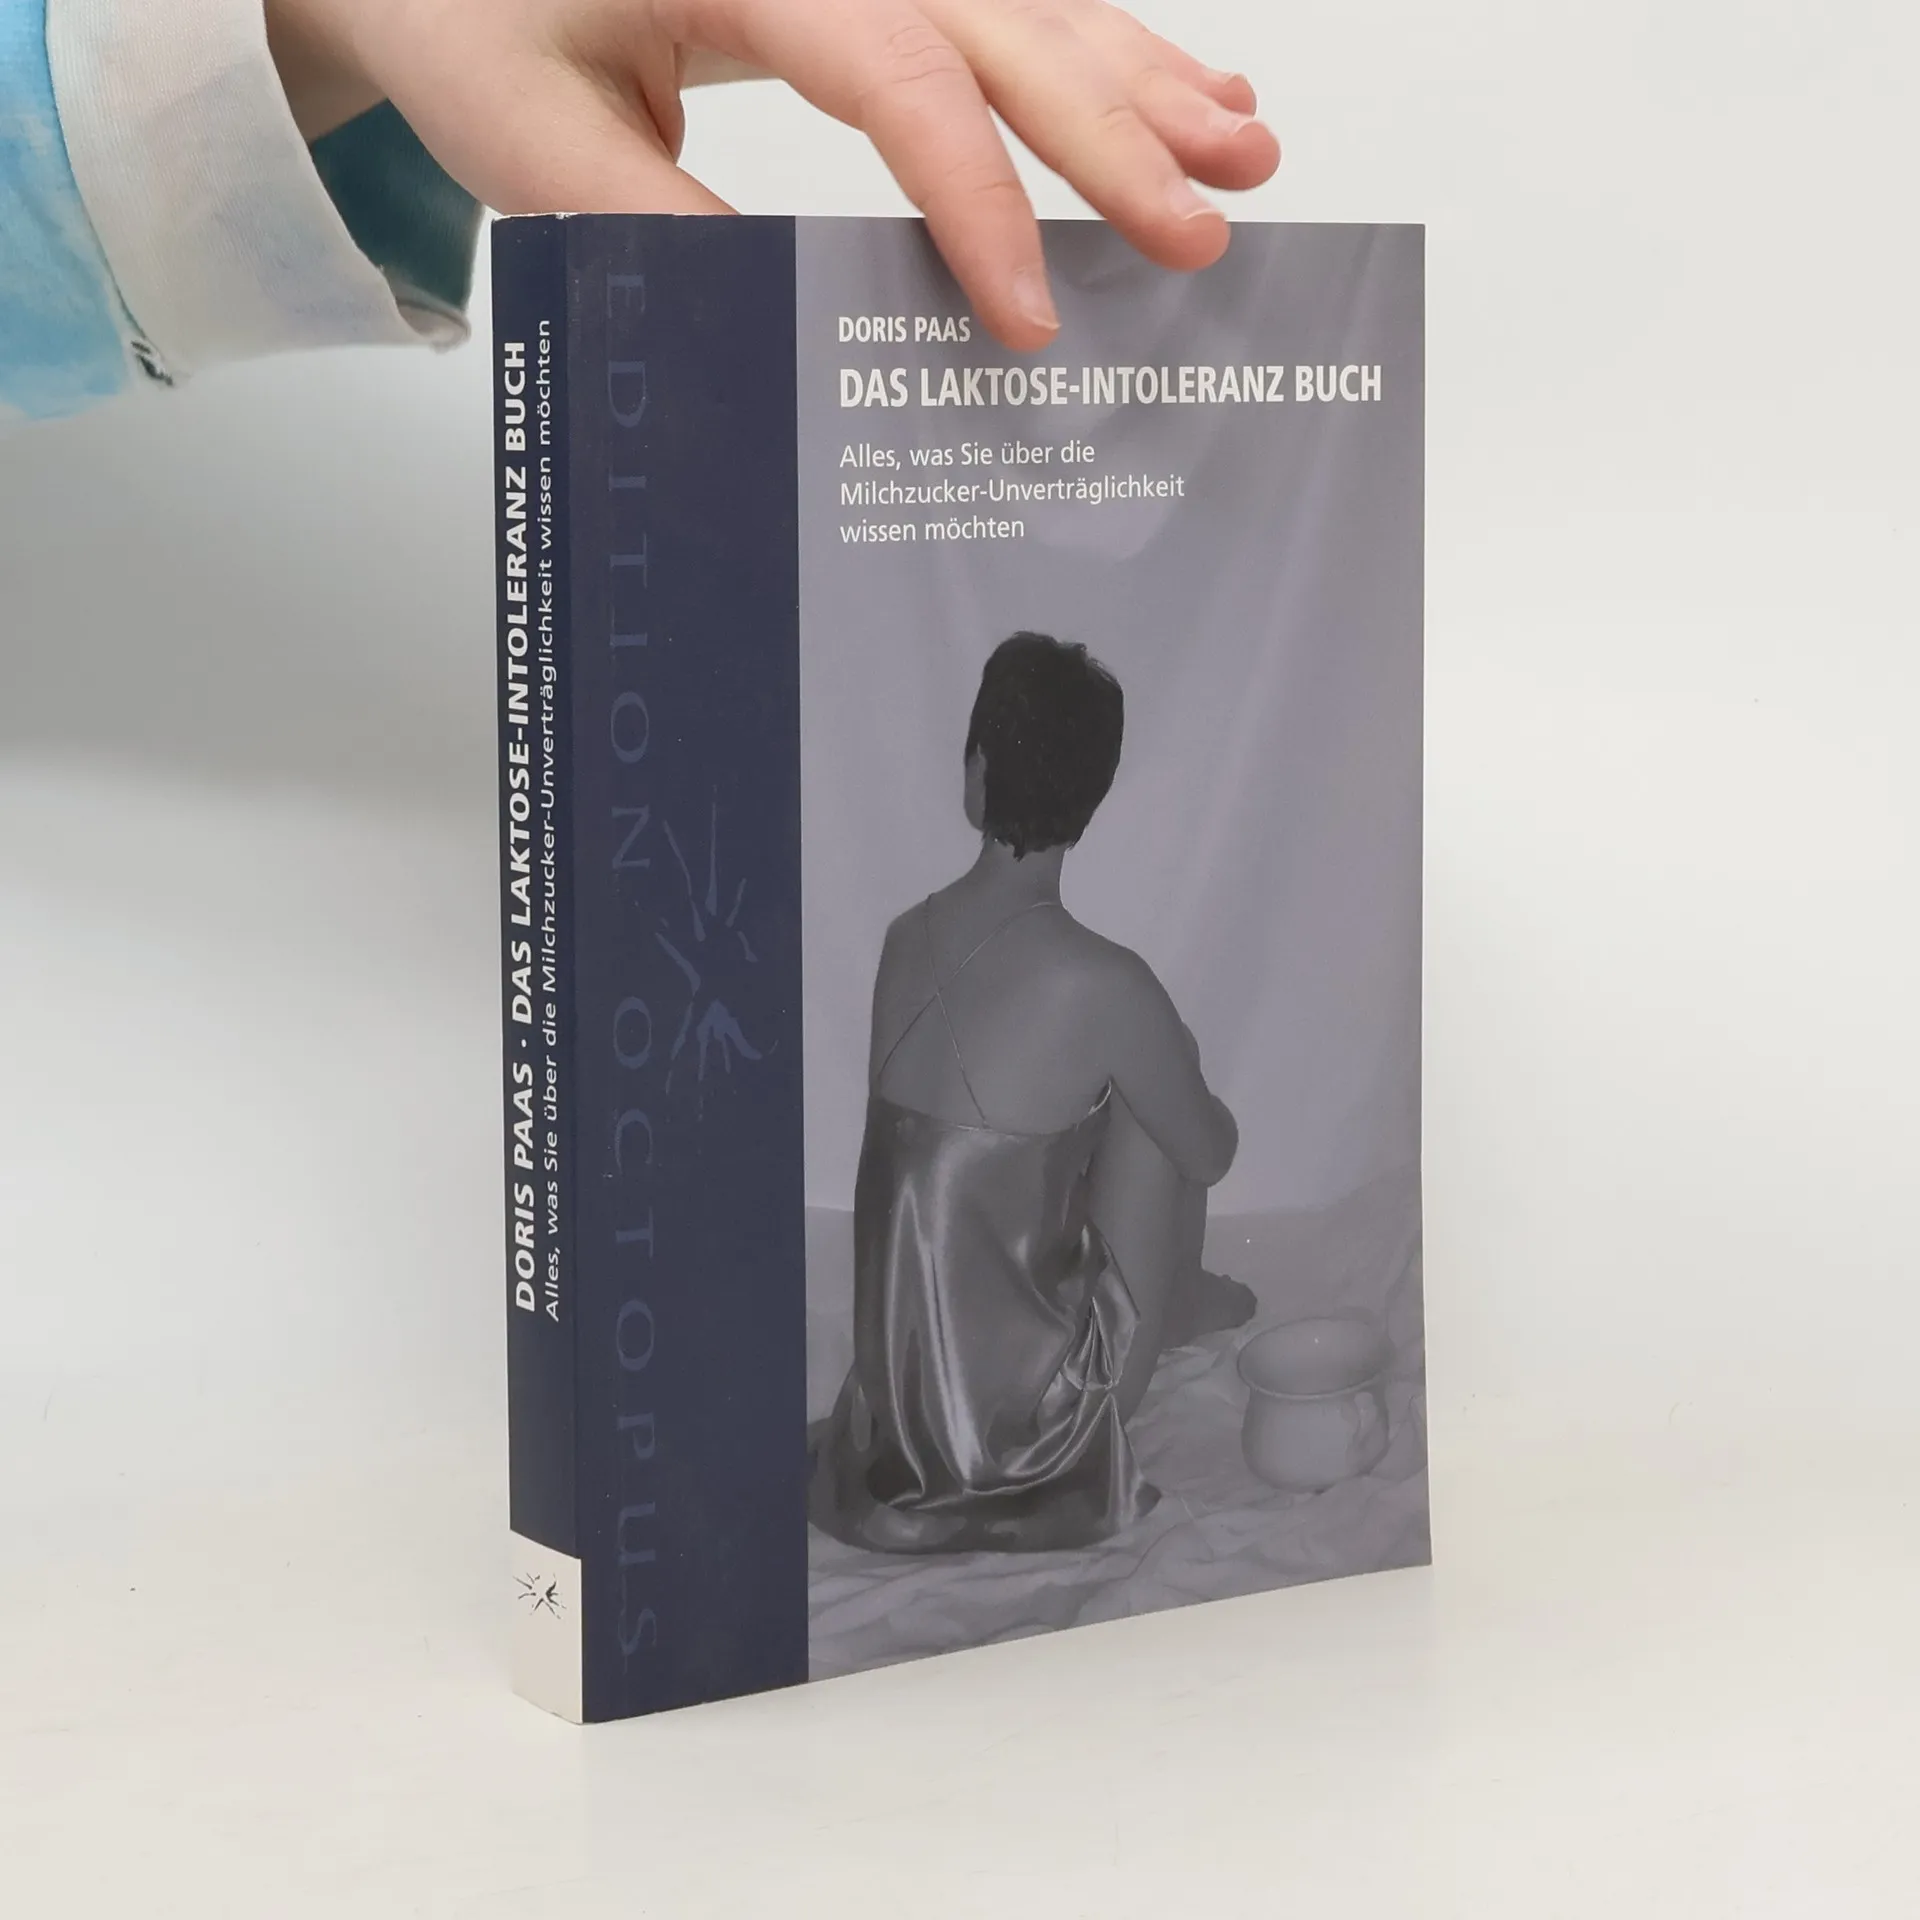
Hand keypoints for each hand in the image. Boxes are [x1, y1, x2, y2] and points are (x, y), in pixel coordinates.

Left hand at [265, 0, 1279, 348]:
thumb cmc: (476, 22)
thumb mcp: (540, 143)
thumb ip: (667, 224)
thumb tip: (802, 319)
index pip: (893, 71)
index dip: (976, 195)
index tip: (1026, 315)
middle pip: (998, 20)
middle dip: (1114, 129)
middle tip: (1203, 224)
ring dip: (1140, 74)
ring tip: (1242, 147)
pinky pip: (1002, 0)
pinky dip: (1099, 46)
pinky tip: (1181, 81)